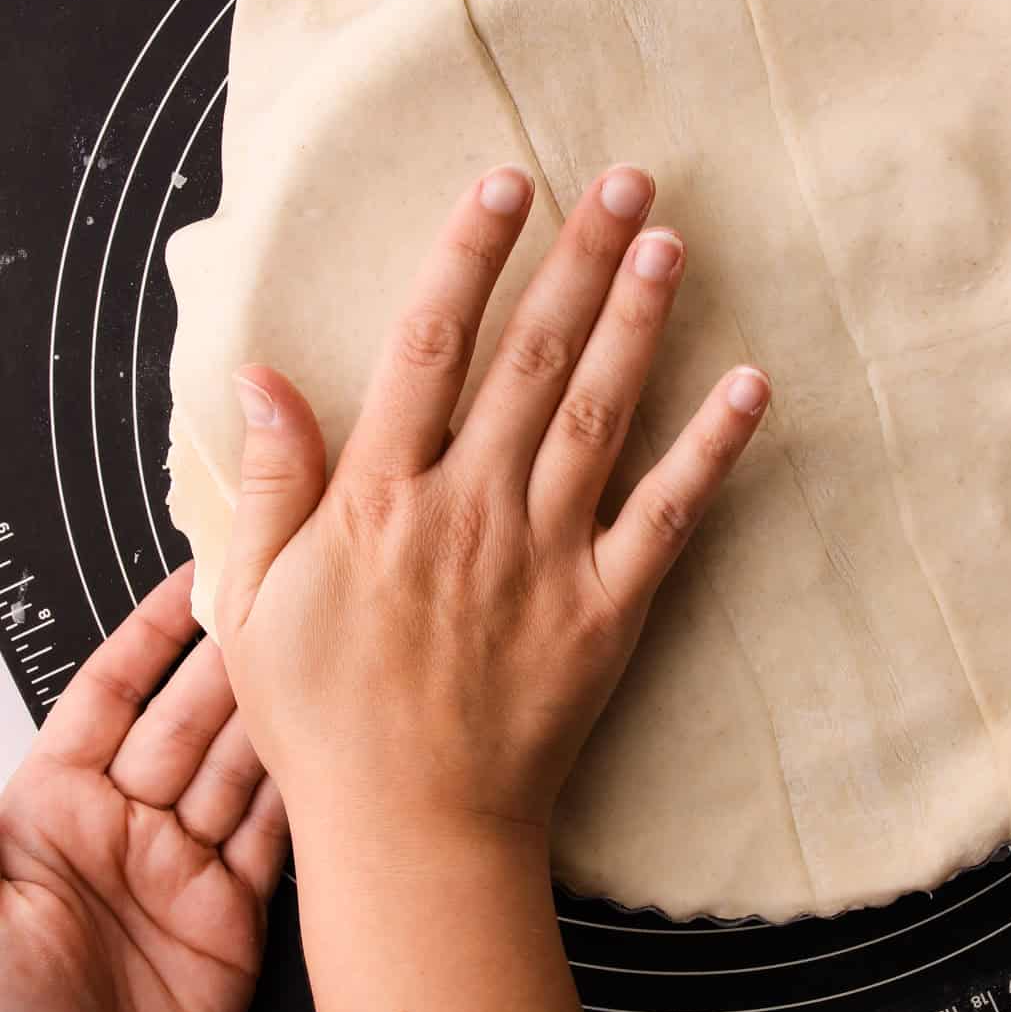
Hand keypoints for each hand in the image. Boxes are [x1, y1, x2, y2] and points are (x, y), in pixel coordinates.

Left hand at [0, 564, 286, 1011]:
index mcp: (49, 807)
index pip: (110, 692)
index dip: (153, 633)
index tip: (198, 580)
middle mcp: (121, 826)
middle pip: (189, 721)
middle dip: (234, 664)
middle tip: (291, 609)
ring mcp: (180, 869)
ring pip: (240, 770)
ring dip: (279, 720)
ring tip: (327, 668)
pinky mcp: (232, 918)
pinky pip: (275, 839)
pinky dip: (306, 797)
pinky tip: (334, 757)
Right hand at [218, 163, 768, 848]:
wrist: (413, 832)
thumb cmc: (324, 725)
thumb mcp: (258, 603)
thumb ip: (272, 481)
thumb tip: (262, 373)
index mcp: (381, 499)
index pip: (428, 347)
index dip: (467, 255)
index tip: (504, 183)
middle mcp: (470, 508)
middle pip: (531, 357)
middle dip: (576, 259)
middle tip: (622, 178)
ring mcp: (544, 555)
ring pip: (599, 413)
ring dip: (637, 321)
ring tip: (669, 242)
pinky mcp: (605, 609)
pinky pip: (667, 516)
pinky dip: (712, 450)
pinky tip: (751, 387)